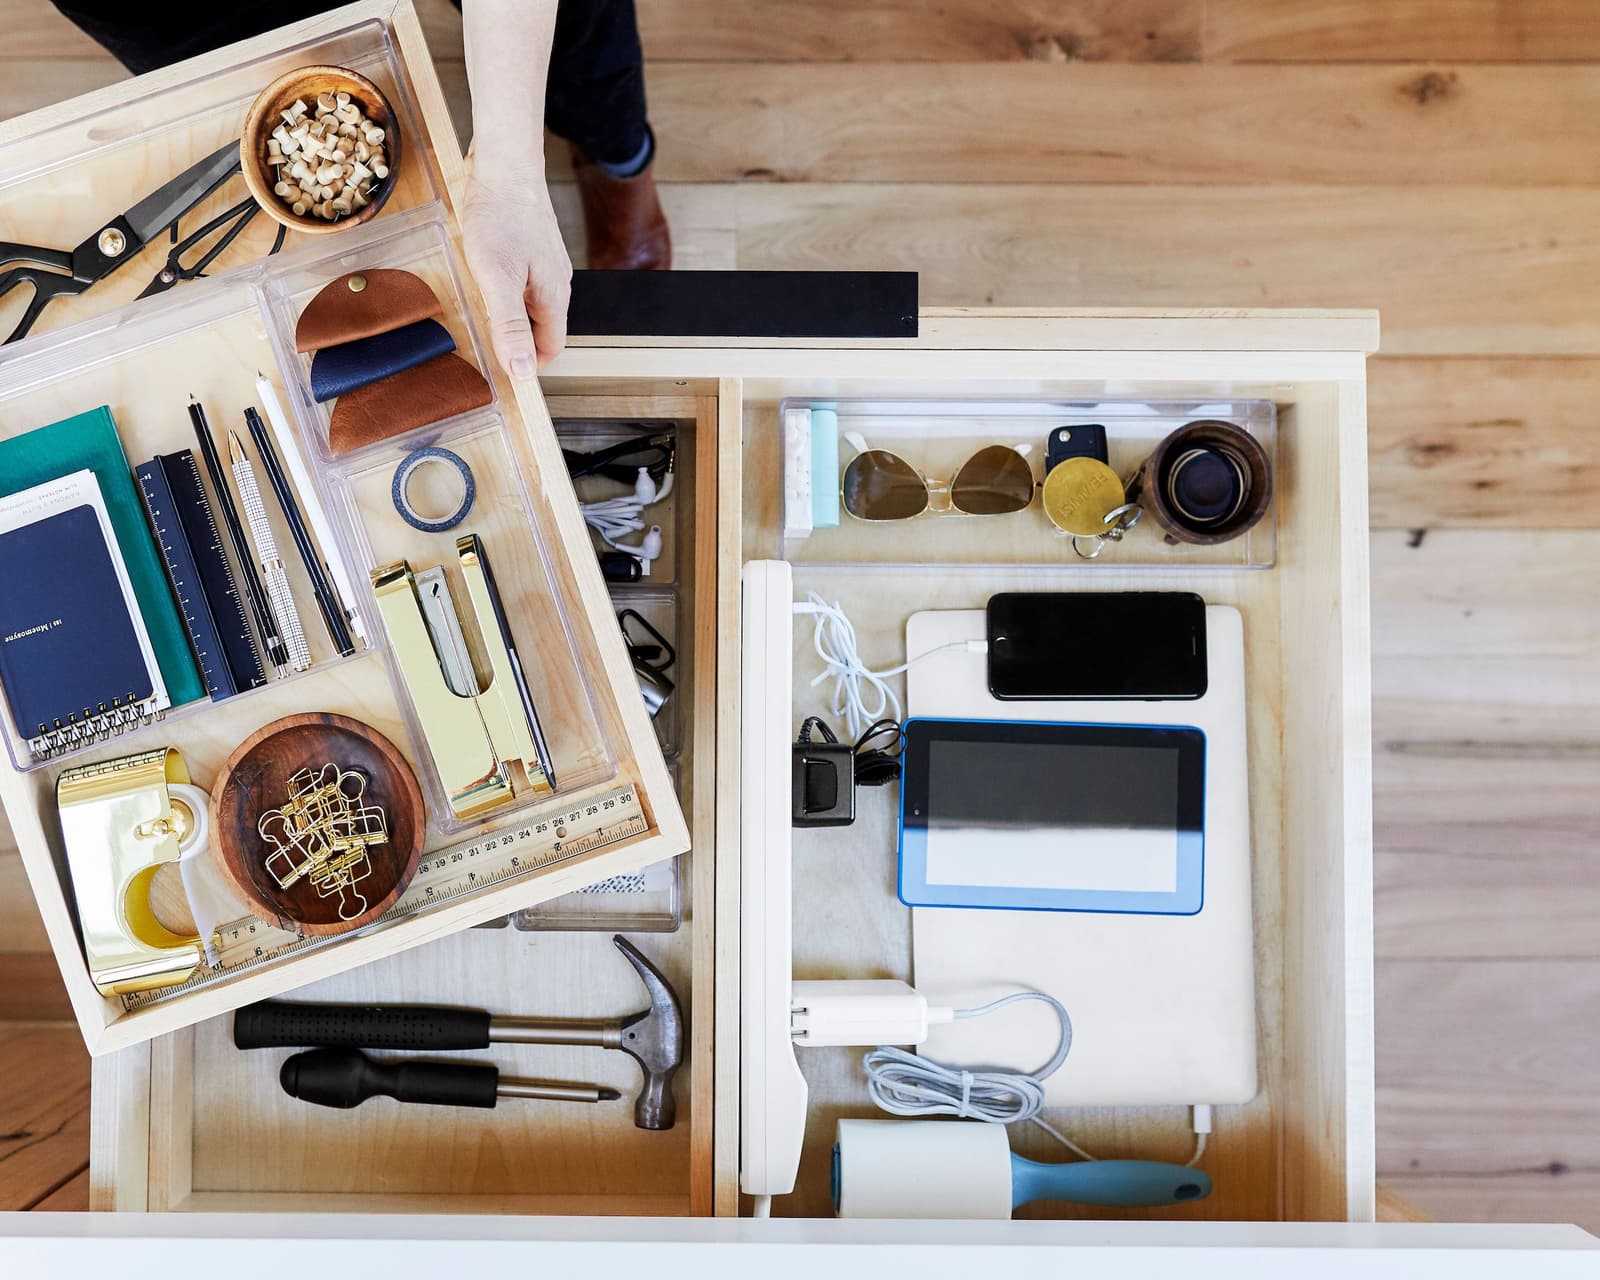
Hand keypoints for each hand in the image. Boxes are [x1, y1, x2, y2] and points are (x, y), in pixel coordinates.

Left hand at [459, 166, 571, 378]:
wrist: (505, 163)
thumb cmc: (501, 216)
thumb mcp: (498, 279)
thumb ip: (510, 327)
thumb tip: (522, 372)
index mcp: (554, 296)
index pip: (550, 347)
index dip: (528, 364)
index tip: (502, 369)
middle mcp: (556, 282)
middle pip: (541, 327)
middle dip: (516, 339)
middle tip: (483, 339)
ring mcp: (545, 263)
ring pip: (530, 303)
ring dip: (508, 313)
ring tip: (479, 307)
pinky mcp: (531, 246)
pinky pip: (522, 280)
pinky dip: (505, 289)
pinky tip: (484, 277)